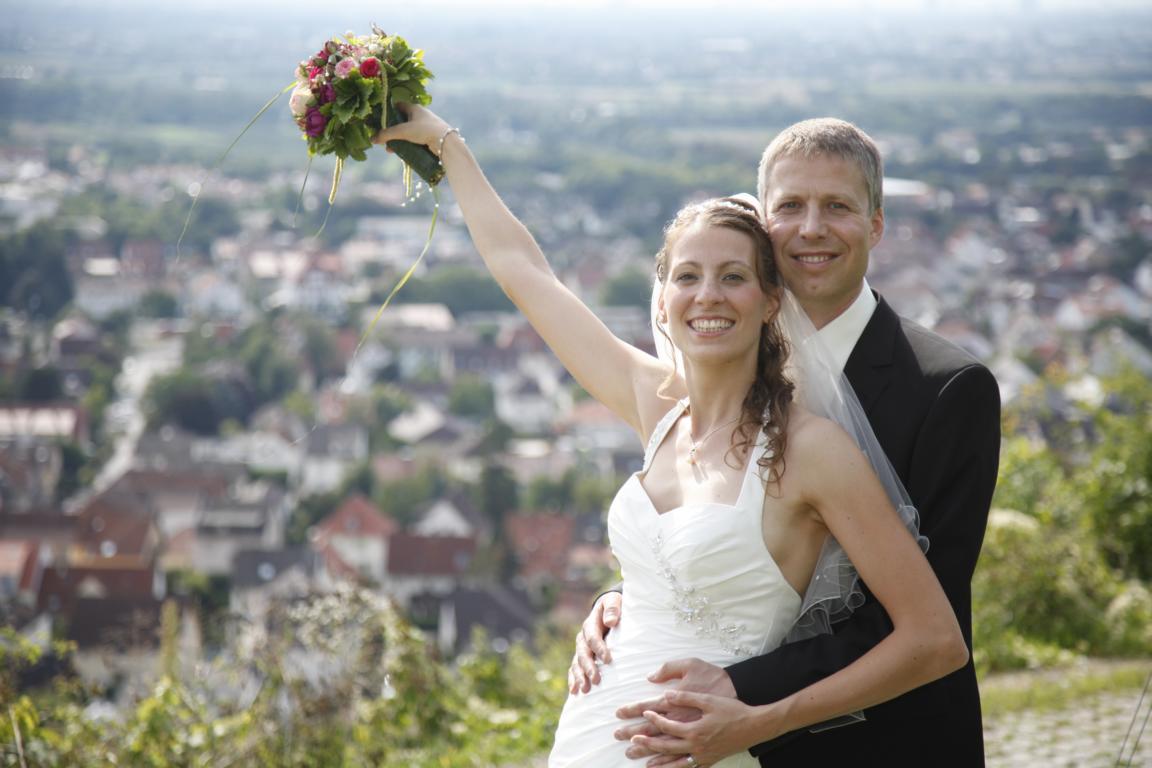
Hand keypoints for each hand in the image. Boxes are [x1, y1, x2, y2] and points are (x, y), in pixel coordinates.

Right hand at [372, 103, 449, 151]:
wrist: (446, 142)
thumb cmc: (424, 130)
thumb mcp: (403, 131)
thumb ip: (387, 134)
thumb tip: (372, 139)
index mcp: (414, 108)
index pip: (398, 106)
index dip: (388, 112)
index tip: (380, 121)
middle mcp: (420, 115)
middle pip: (402, 121)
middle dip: (392, 131)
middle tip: (384, 140)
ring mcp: (426, 126)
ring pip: (408, 132)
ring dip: (399, 140)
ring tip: (391, 149)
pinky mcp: (430, 137)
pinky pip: (415, 140)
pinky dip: (408, 144)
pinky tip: (402, 152)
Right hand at [567, 591, 620, 693]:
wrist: (608, 609)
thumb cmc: (615, 606)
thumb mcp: (614, 601)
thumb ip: (612, 608)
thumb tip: (611, 621)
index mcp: (591, 623)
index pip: (593, 637)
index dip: (599, 648)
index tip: (608, 660)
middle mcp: (583, 637)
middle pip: (583, 653)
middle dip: (589, 667)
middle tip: (596, 679)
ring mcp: (581, 648)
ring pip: (577, 663)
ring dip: (580, 677)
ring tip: (585, 690)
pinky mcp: (582, 657)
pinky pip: (574, 669)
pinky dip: (573, 679)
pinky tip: (574, 692)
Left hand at [630, 690, 770, 767]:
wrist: (754, 726)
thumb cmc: (732, 710)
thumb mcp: (708, 700)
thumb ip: (685, 697)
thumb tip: (665, 694)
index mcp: (694, 729)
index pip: (667, 725)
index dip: (653, 719)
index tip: (643, 712)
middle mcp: (696, 745)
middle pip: (665, 746)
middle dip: (646, 744)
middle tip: (630, 741)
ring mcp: (702, 755)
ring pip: (675, 761)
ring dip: (658, 762)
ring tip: (643, 762)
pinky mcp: (709, 760)